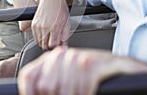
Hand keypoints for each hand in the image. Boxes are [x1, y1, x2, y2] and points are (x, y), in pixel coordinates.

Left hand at [18, 46, 146, 94]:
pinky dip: (86, 94)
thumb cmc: (91, 74)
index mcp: (51, 58)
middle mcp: (63, 56)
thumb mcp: (66, 77)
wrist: (119, 68)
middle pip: (45, 86)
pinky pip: (83, 88)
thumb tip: (30, 93)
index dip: (28, 92)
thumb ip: (49, 83)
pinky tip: (90, 93)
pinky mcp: (95, 64)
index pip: (29, 75)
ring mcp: (79, 58)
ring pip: (63, 90)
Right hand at [31, 0, 70, 49]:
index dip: (56, 47)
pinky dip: (39, 37)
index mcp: (54, 27)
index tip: (58, 45)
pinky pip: (35, 36)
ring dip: (44, 42)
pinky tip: (45, 33)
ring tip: (50, 37)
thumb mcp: (67, 23)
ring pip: (39, 42)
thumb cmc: (61, 8)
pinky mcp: (33, 23)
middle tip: (54, 42)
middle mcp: (44, 27)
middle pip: (44, 45)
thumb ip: (64, 37)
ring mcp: (38, 25)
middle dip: (50, 45)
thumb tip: (63, 46)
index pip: (52, 45)